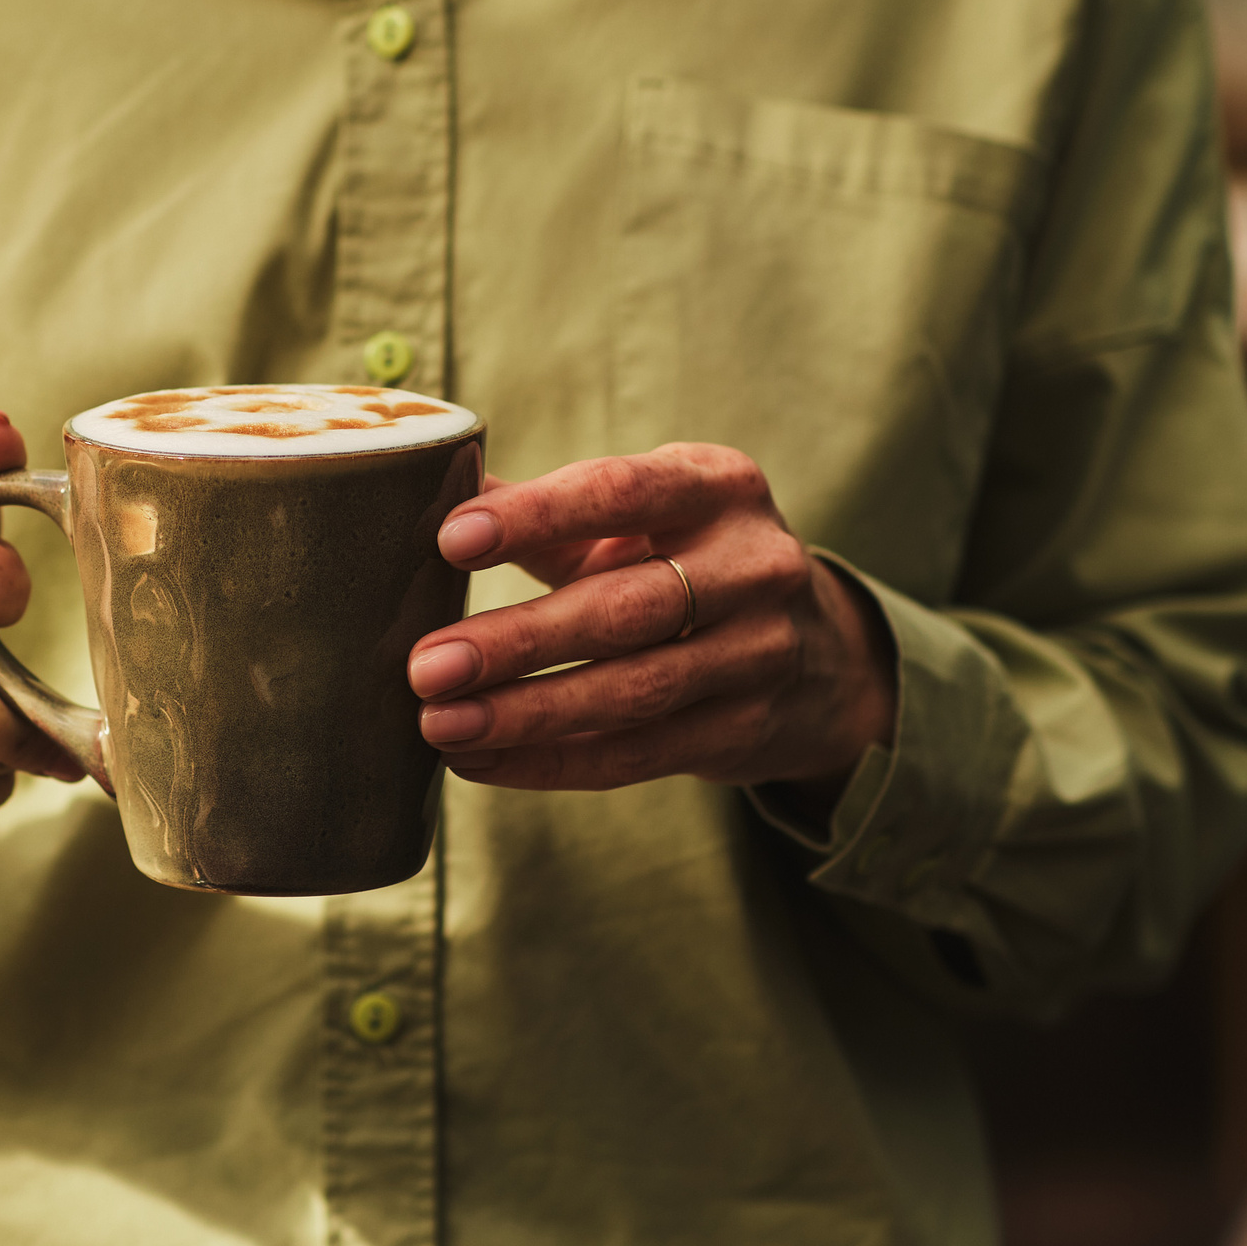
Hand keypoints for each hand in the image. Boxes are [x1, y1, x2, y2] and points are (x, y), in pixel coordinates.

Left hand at [407, 443, 895, 799]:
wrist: (820, 655)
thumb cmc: (692, 562)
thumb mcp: (646, 516)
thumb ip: (550, 507)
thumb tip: (433, 482)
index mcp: (719, 486)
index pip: (621, 491)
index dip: (537, 517)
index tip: (451, 540)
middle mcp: (754, 565)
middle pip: (625, 608)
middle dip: (518, 640)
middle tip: (426, 665)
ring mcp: (760, 653)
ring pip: (632, 692)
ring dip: (526, 714)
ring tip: (440, 724)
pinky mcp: (747, 730)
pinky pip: (638, 754)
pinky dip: (552, 762)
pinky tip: (482, 762)